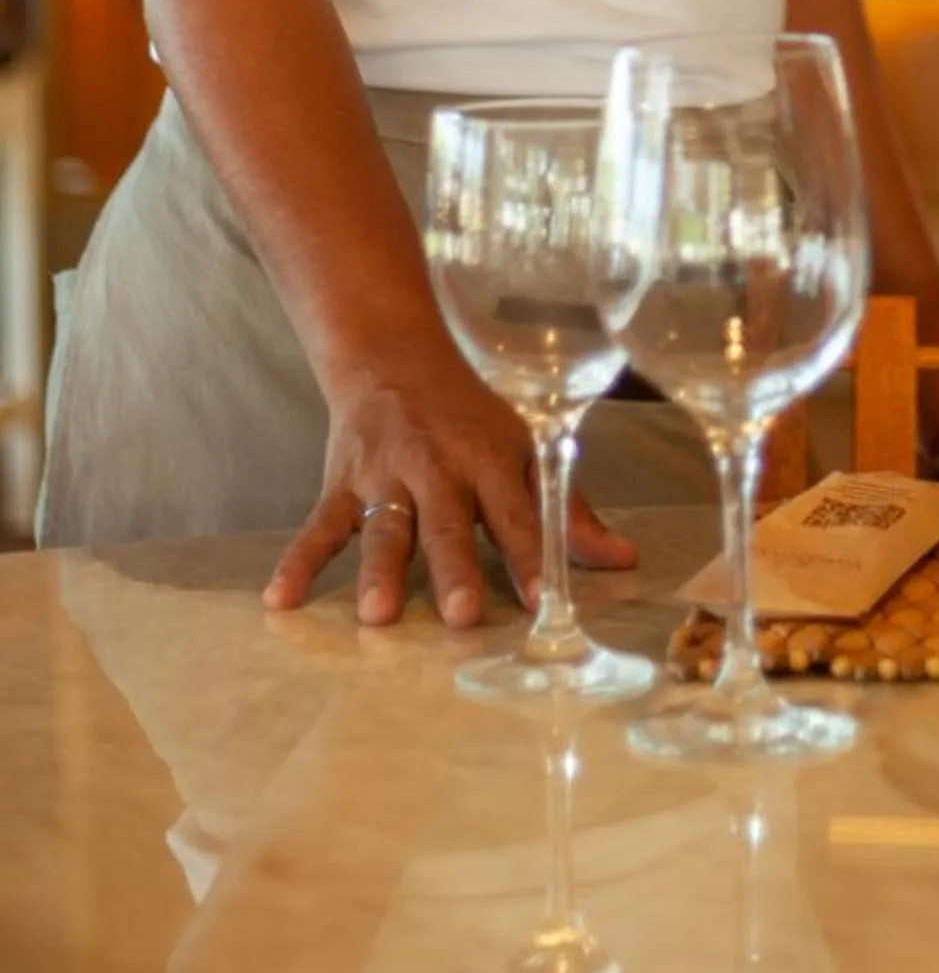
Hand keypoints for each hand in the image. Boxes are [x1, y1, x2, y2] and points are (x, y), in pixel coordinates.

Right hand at [262, 346, 638, 628]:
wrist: (394, 357)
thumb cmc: (471, 416)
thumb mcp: (525, 449)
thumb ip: (570, 509)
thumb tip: (624, 561)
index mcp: (491, 460)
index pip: (517, 515)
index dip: (532, 556)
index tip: (545, 600)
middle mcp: (439, 468)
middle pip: (448, 525)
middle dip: (455, 569)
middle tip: (462, 615)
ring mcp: (386, 476)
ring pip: (385, 528)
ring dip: (380, 571)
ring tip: (377, 615)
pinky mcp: (342, 482)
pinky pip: (319, 525)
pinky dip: (298, 561)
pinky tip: (281, 599)